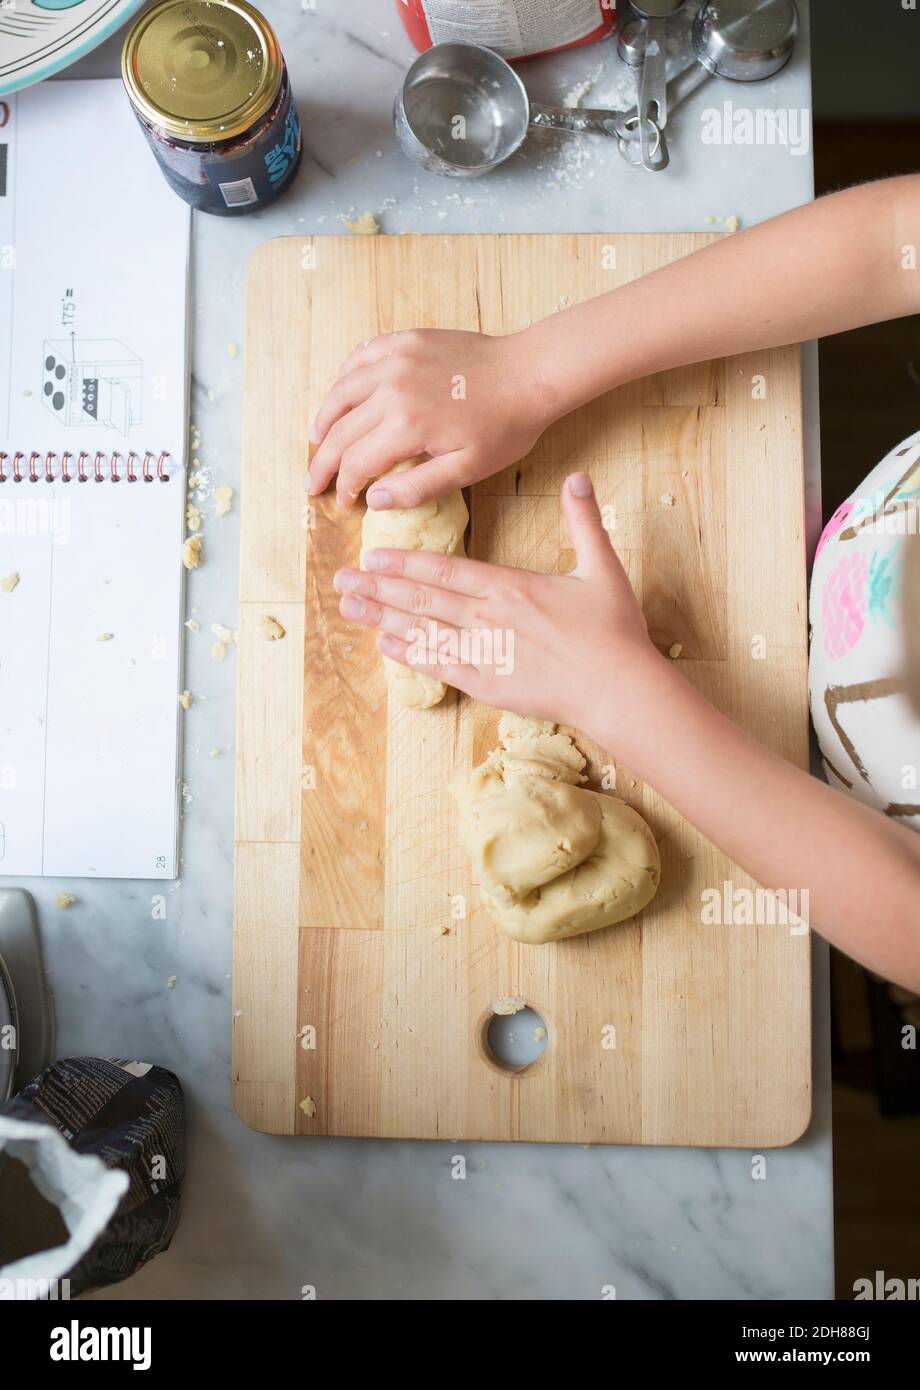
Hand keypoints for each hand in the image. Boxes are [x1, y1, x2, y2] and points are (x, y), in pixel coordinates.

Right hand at [308, 328, 553, 509]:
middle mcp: (392, 388)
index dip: (345, 486)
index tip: (343, 502)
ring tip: (315, 439)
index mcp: (406, 425)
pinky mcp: (405, 340)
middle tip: (312, 482)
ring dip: (325, 419)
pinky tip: (341, 394)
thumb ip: (418, 488)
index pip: (357, 462)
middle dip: (323, 462)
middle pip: (341, 431)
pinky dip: (345, 378)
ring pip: (342, 392)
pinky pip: (361, 357)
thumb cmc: (505, 427)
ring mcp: (396, 359)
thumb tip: (374, 500)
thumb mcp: (467, 469)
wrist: (529, 372)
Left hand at [332, 473, 666, 741]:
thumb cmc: (614, 630)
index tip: (373, 554)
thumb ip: (584, 522)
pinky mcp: (488, 684)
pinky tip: (385, 645)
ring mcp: (485, 653)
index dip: (405, 564)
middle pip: (421, 600)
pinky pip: (439, 667)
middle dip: (377, 588)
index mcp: (510, 587)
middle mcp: (489, 618)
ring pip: (422, 632)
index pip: (445, 571)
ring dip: (382, 618)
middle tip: (340, 579)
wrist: (619, 689)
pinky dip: (410, 655)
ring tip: (349, 607)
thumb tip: (579, 478)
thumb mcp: (602, 568)